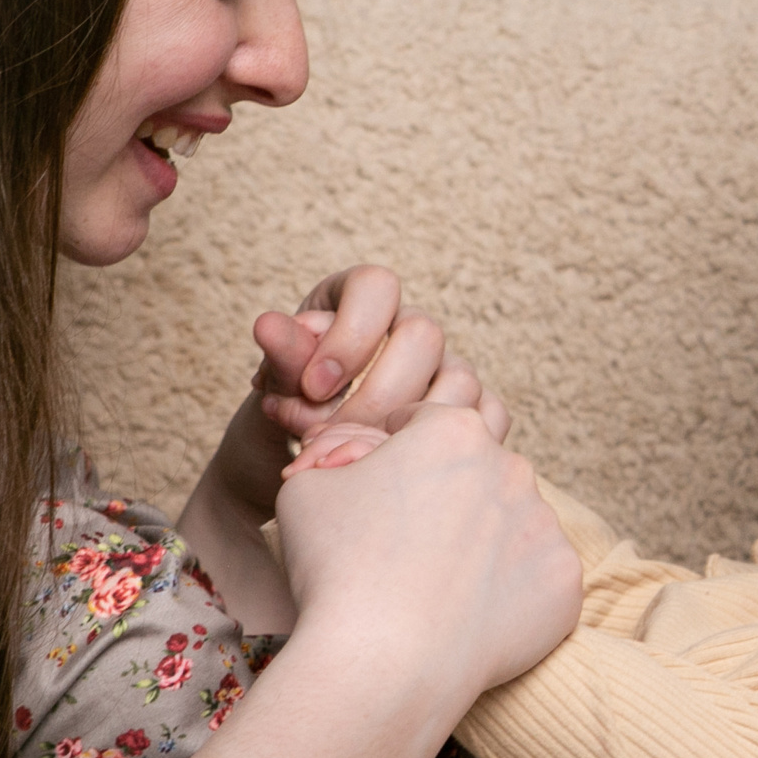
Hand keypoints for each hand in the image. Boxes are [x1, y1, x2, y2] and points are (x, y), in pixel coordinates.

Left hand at [254, 266, 511, 445]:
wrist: (303, 470)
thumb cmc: (287, 420)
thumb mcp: (278, 389)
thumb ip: (284, 358)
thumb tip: (268, 325)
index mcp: (359, 302)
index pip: (376, 287)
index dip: (350, 335)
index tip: (313, 387)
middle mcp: (409, 328)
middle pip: (424, 336)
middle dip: (373, 397)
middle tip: (328, 437)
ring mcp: (446, 368)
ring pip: (461, 381)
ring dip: (407, 429)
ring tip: (355, 460)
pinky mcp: (471, 408)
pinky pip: (489, 416)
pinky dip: (447, 446)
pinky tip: (399, 468)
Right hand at [275, 402, 580, 696]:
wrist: (384, 664)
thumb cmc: (338, 570)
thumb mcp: (307, 488)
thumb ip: (337, 454)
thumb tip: (359, 456)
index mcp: (453, 430)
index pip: (424, 425)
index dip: (394, 453)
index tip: (379, 490)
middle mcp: (512, 467)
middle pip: (475, 472)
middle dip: (446, 497)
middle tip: (408, 547)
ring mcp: (546, 525)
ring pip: (510, 524)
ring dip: (482, 544)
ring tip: (437, 588)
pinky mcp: (565, 581)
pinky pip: (536, 577)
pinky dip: (510, 593)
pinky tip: (470, 617)